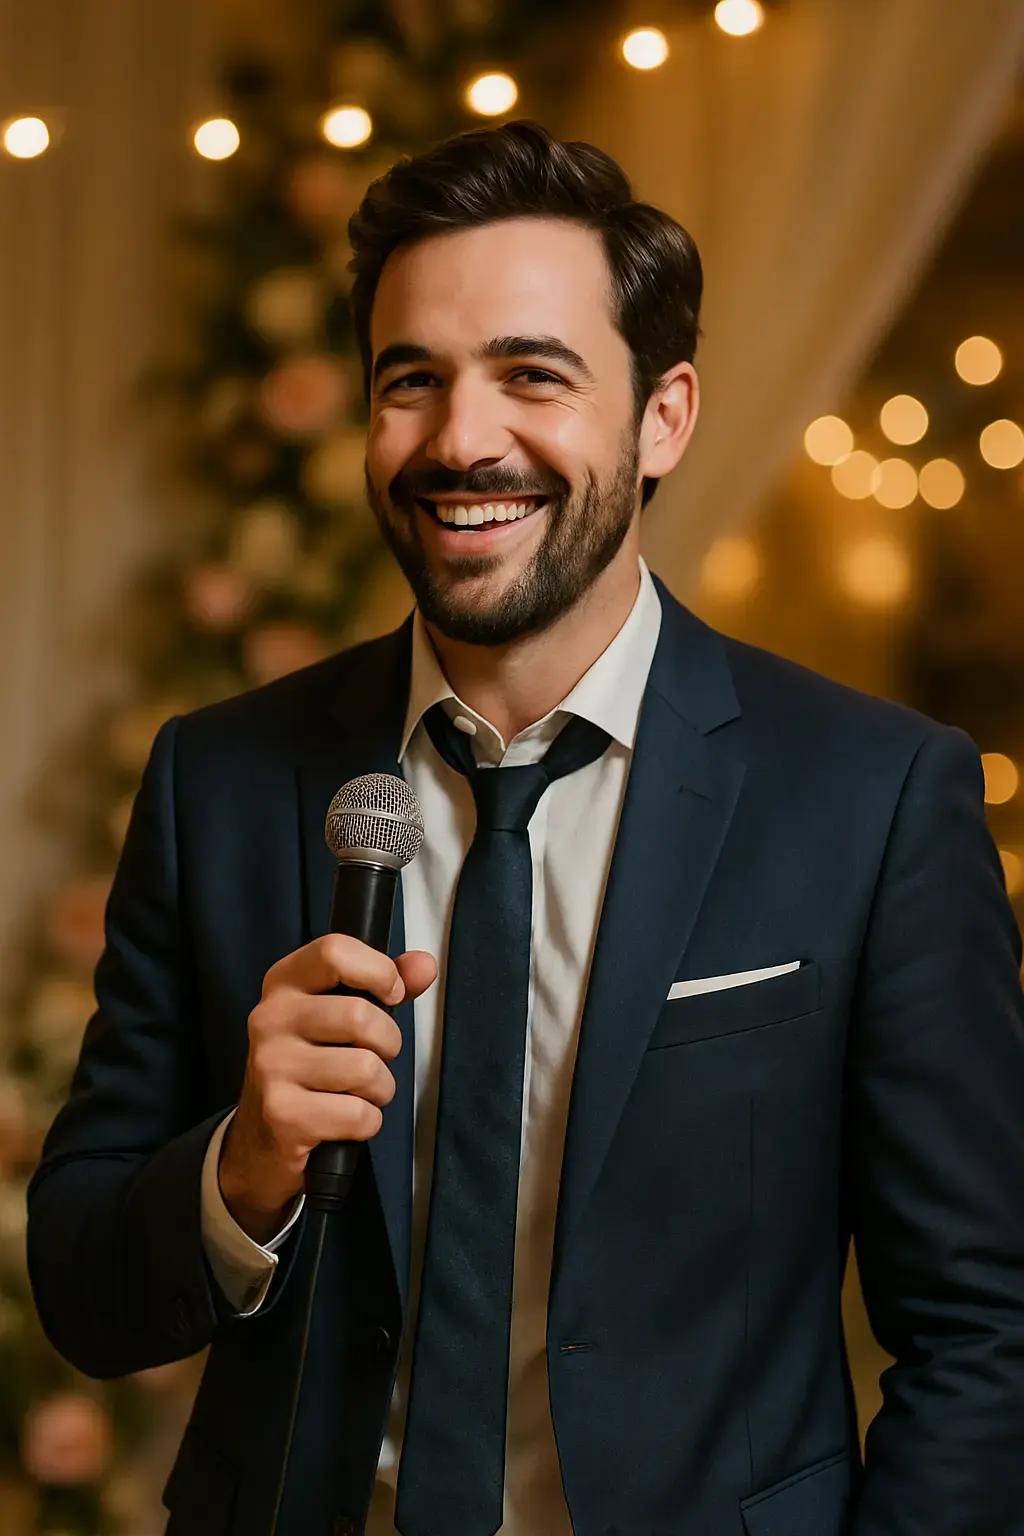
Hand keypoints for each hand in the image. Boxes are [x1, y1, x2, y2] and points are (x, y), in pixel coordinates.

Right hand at [219, 936, 436, 1242]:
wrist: (263, 1137)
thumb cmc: (313, 1064)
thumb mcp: (340, 1014)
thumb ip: (385, 984)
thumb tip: (425, 964)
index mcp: (284, 983)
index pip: (335, 952)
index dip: (379, 971)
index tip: (391, 994)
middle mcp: (270, 1019)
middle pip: (359, 1016)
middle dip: (388, 1044)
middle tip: (374, 1057)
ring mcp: (271, 1067)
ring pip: (365, 1069)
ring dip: (380, 1088)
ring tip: (359, 1091)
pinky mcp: (282, 1115)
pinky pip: (358, 1115)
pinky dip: (367, 1122)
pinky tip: (345, 1119)